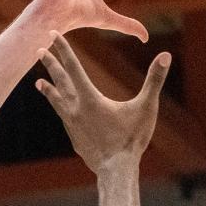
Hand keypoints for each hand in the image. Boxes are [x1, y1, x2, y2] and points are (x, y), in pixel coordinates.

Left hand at [36, 33, 169, 172]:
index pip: (73, 67)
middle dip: (51, 64)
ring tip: (39, 83)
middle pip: (60, 81)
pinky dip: (61, 111)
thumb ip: (155, 80)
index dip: (63, 49)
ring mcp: (72, 125)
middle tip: (39, 50)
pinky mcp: (74, 138)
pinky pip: (64, 119)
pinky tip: (62, 113)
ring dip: (49, 89)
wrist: (115, 171)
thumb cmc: (132, 139)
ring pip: (57, 102)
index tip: (52, 34)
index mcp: (90, 98)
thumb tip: (166, 55)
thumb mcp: (146, 107)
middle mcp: (76, 109)